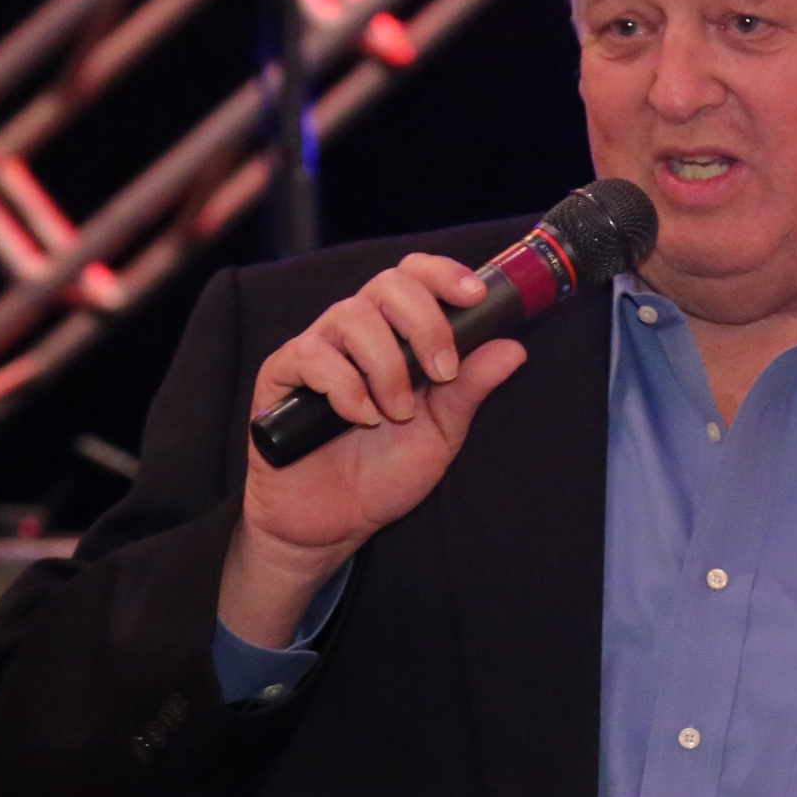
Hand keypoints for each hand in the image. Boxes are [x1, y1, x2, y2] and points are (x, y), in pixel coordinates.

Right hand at [221, 255, 527, 643]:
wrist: (332, 522)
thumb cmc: (384, 472)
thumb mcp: (441, 432)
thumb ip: (470, 388)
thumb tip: (514, 347)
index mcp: (397, 336)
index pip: (414, 276)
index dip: (443, 274)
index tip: (474, 296)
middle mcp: (357, 333)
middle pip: (388, 284)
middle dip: (425, 323)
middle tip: (442, 373)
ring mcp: (318, 350)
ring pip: (352, 317)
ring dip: (387, 366)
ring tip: (397, 413)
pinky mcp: (283, 375)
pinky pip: (312, 355)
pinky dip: (345, 386)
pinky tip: (360, 418)